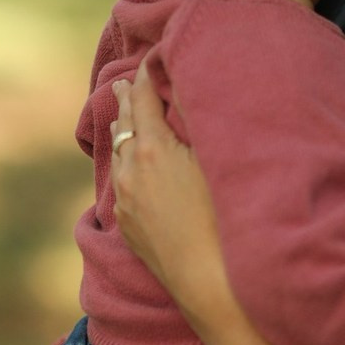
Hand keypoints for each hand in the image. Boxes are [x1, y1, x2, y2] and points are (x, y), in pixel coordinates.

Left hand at [109, 59, 244, 339]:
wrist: (211, 284)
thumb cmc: (225, 217)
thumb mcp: (216, 159)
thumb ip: (196, 120)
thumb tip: (184, 88)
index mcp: (153, 149)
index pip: (143, 100)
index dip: (146, 76)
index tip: (149, 60)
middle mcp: (131, 173)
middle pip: (124, 126)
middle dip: (125, 102)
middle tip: (120, 83)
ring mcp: (127, 204)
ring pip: (119, 157)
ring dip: (123, 134)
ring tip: (121, 120)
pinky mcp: (130, 229)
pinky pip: (121, 184)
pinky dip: (125, 164)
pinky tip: (130, 169)